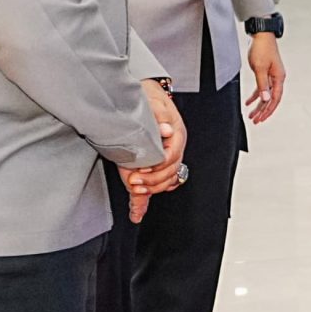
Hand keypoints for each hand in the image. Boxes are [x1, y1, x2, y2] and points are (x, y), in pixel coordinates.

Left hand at [120, 84, 188, 222]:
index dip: (158, 165)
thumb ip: (158, 116)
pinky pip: (150, 189)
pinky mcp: (149, 168)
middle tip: (135, 180)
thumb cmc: (150, 99)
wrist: (144, 98)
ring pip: (164, 183)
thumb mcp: (154, 102)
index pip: (171, 157)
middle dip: (152, 180)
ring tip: (135, 189)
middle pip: (169, 173)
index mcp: (176, 135)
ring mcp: (161, 161)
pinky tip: (135, 213)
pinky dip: (141, 203)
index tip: (144, 168)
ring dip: (150, 189)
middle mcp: (171, 150)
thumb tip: (165, 129)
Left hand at [245, 31, 285, 122]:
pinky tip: (249, 101)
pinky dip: (255, 95)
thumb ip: (262, 85)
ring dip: (259, 105)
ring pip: (266, 94)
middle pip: (271, 99)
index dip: (268, 110)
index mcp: (279, 78)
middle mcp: (277, 78)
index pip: (275, 99)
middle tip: (256, 120)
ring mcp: (272, 76)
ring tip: (252, 114)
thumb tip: (265, 99)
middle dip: (263, 111)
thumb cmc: (262, 49)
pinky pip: (262, 87)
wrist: (261, 36)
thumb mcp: (260, 68)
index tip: (261, 118)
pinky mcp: (266, 72)